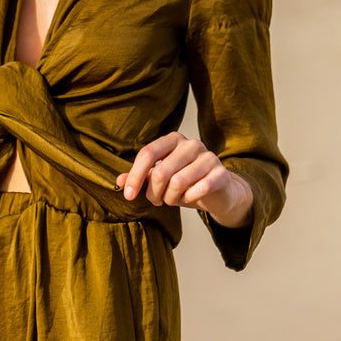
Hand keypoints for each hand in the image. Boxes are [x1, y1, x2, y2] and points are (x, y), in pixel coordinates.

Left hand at [116, 132, 253, 227]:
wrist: (219, 192)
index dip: (135, 175)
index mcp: (173, 139)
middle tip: (157, 201)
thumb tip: (119, 181)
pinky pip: (199, 189)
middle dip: (154, 193)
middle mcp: (191, 144)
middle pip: (161, 171)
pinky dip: (189, 199)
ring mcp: (208, 156)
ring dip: (171, 198)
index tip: (128, 195)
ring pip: (178, 182)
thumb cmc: (185, 183)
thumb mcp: (161, 180)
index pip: (147, 153)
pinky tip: (189, 199)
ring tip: (173, 200)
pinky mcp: (221, 173)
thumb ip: (141, 177)